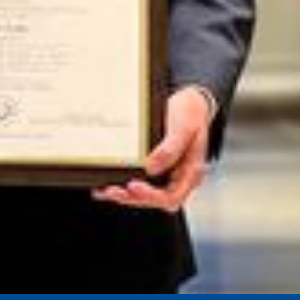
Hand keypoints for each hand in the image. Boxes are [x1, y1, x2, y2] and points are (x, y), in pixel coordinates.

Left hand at [91, 87, 212, 212]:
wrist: (192, 101)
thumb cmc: (192, 113)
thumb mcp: (184, 127)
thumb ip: (170, 149)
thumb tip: (151, 168)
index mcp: (191, 172)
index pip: (172, 197)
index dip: (151, 196)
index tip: (134, 186)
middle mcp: (178, 177)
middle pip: (156, 199)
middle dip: (133, 197)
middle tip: (113, 190)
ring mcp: (167, 173)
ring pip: (146, 193)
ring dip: (126, 194)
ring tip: (106, 189)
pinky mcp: (156, 166)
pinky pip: (141, 179)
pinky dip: (125, 183)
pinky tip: (109, 181)